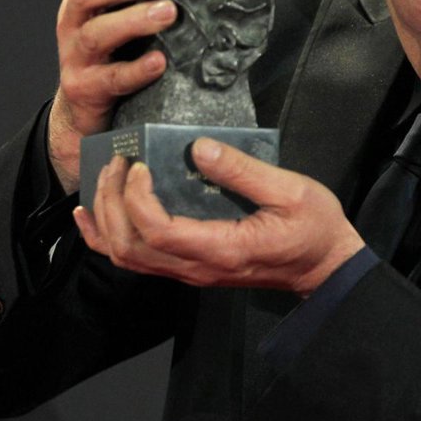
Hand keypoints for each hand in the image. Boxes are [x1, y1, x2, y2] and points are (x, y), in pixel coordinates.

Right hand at [48, 0, 177, 192]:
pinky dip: (136, 70)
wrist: (84, 110)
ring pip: (97, 34)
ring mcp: (76, 58)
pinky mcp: (86, 90)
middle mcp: (72, 24)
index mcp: (80, 1)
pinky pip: (112, 79)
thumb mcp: (117, 18)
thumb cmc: (112, 55)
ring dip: (133, 20)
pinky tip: (159, 62)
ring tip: (168, 13)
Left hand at [73, 138, 365, 297]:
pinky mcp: (190, 267)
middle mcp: (197, 267)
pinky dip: (109, 238)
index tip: (139, 165)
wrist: (324, 267)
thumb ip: (243, 171)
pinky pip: (138, 260)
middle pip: (131, 247)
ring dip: (105, 221)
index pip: (157, 232)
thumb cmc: (314, 228)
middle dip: (112, 203)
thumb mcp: (291, 191)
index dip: (137, 199)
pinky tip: (95, 215)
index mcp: (221, 248)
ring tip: (102, 181)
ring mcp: (190, 271)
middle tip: (117, 163)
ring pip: (127, 257)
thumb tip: (199, 148)